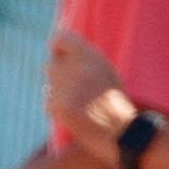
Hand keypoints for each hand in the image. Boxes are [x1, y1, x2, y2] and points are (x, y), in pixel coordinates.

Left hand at [45, 28, 137, 154]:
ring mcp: (63, 84)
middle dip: (59, 77)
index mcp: (89, 54)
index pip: (59, 39)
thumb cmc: (114, 102)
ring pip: (48, 86)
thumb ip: (84, 59)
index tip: (60, 57)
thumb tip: (56, 50)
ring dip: (58, 94)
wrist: (119, 130)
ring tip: (81, 106)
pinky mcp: (57, 104)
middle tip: (77, 90)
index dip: (57, 49)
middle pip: (52, 66)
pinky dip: (57, 111)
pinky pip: (48, 104)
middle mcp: (74, 64)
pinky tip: (76, 117)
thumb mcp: (104, 72)